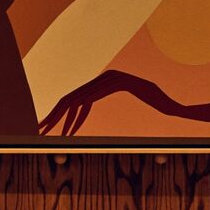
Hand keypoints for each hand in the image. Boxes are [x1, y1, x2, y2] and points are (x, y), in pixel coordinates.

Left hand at [37, 70, 176, 135]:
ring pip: (75, 99)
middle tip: (39, 129)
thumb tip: (120, 97)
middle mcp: (105, 77)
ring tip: (46, 132)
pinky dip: (76, 119)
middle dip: (53, 115)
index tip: (50, 126)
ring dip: (58, 118)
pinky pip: (88, 102)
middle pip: (70, 98)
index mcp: (107, 79)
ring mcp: (108, 79)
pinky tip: (68, 132)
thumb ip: (127, 92)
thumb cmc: (159, 102)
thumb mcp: (140, 96)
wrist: (171, 103)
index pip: (78, 98)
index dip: (62, 113)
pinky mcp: (113, 85)